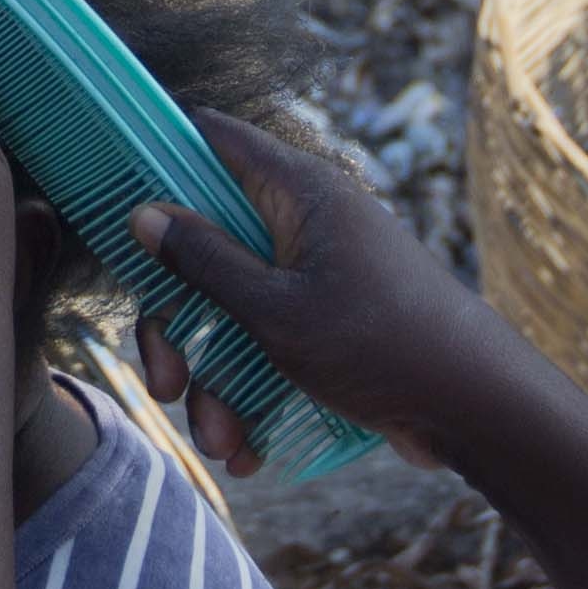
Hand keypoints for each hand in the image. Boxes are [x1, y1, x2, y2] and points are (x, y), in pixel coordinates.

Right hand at [121, 114, 538, 478]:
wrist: (477, 408)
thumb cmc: (382, 344)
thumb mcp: (276, 310)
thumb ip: (204, 261)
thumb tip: (144, 212)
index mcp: (298, 191)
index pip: (209, 139)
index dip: (153, 157)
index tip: (110, 199)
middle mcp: (306, 222)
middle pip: (206, 248)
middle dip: (181, 326)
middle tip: (167, 384)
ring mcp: (319, 274)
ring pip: (234, 312)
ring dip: (216, 381)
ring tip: (223, 441)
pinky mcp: (331, 324)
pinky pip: (270, 347)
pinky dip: (253, 395)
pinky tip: (252, 450)